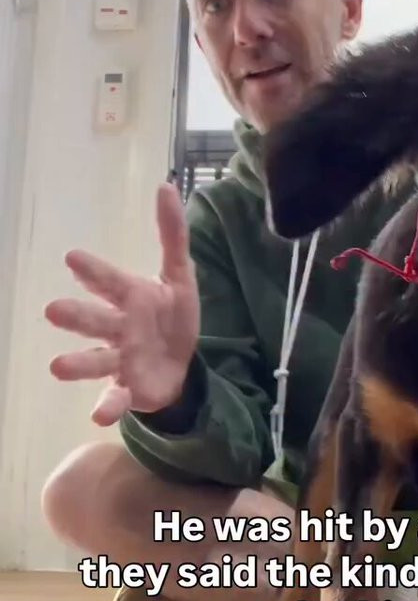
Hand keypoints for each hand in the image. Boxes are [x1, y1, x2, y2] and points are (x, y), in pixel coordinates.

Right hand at [45, 183, 199, 425]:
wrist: (182, 366)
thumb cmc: (171, 317)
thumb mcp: (179, 275)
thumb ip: (172, 234)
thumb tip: (167, 185)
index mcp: (131, 298)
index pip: (110, 282)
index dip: (94, 272)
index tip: (73, 258)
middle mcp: (119, 328)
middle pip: (96, 321)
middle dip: (77, 316)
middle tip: (53, 311)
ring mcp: (120, 360)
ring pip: (96, 360)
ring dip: (78, 364)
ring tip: (56, 366)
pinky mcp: (129, 389)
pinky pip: (115, 399)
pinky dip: (106, 407)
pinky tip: (98, 415)